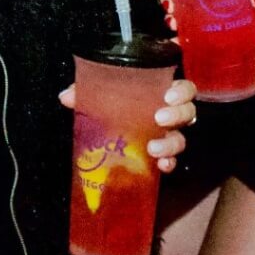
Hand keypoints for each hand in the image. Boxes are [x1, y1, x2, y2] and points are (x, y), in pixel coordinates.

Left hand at [58, 77, 198, 172]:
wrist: (108, 132)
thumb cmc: (112, 105)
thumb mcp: (100, 95)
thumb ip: (86, 91)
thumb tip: (66, 97)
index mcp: (159, 93)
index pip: (183, 88)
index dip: (181, 92)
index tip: (168, 96)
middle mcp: (169, 113)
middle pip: (188, 112)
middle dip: (177, 115)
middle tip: (159, 119)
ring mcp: (168, 135)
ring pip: (181, 138)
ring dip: (170, 143)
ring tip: (153, 148)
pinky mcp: (162, 155)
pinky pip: (172, 160)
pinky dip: (168, 163)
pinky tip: (160, 166)